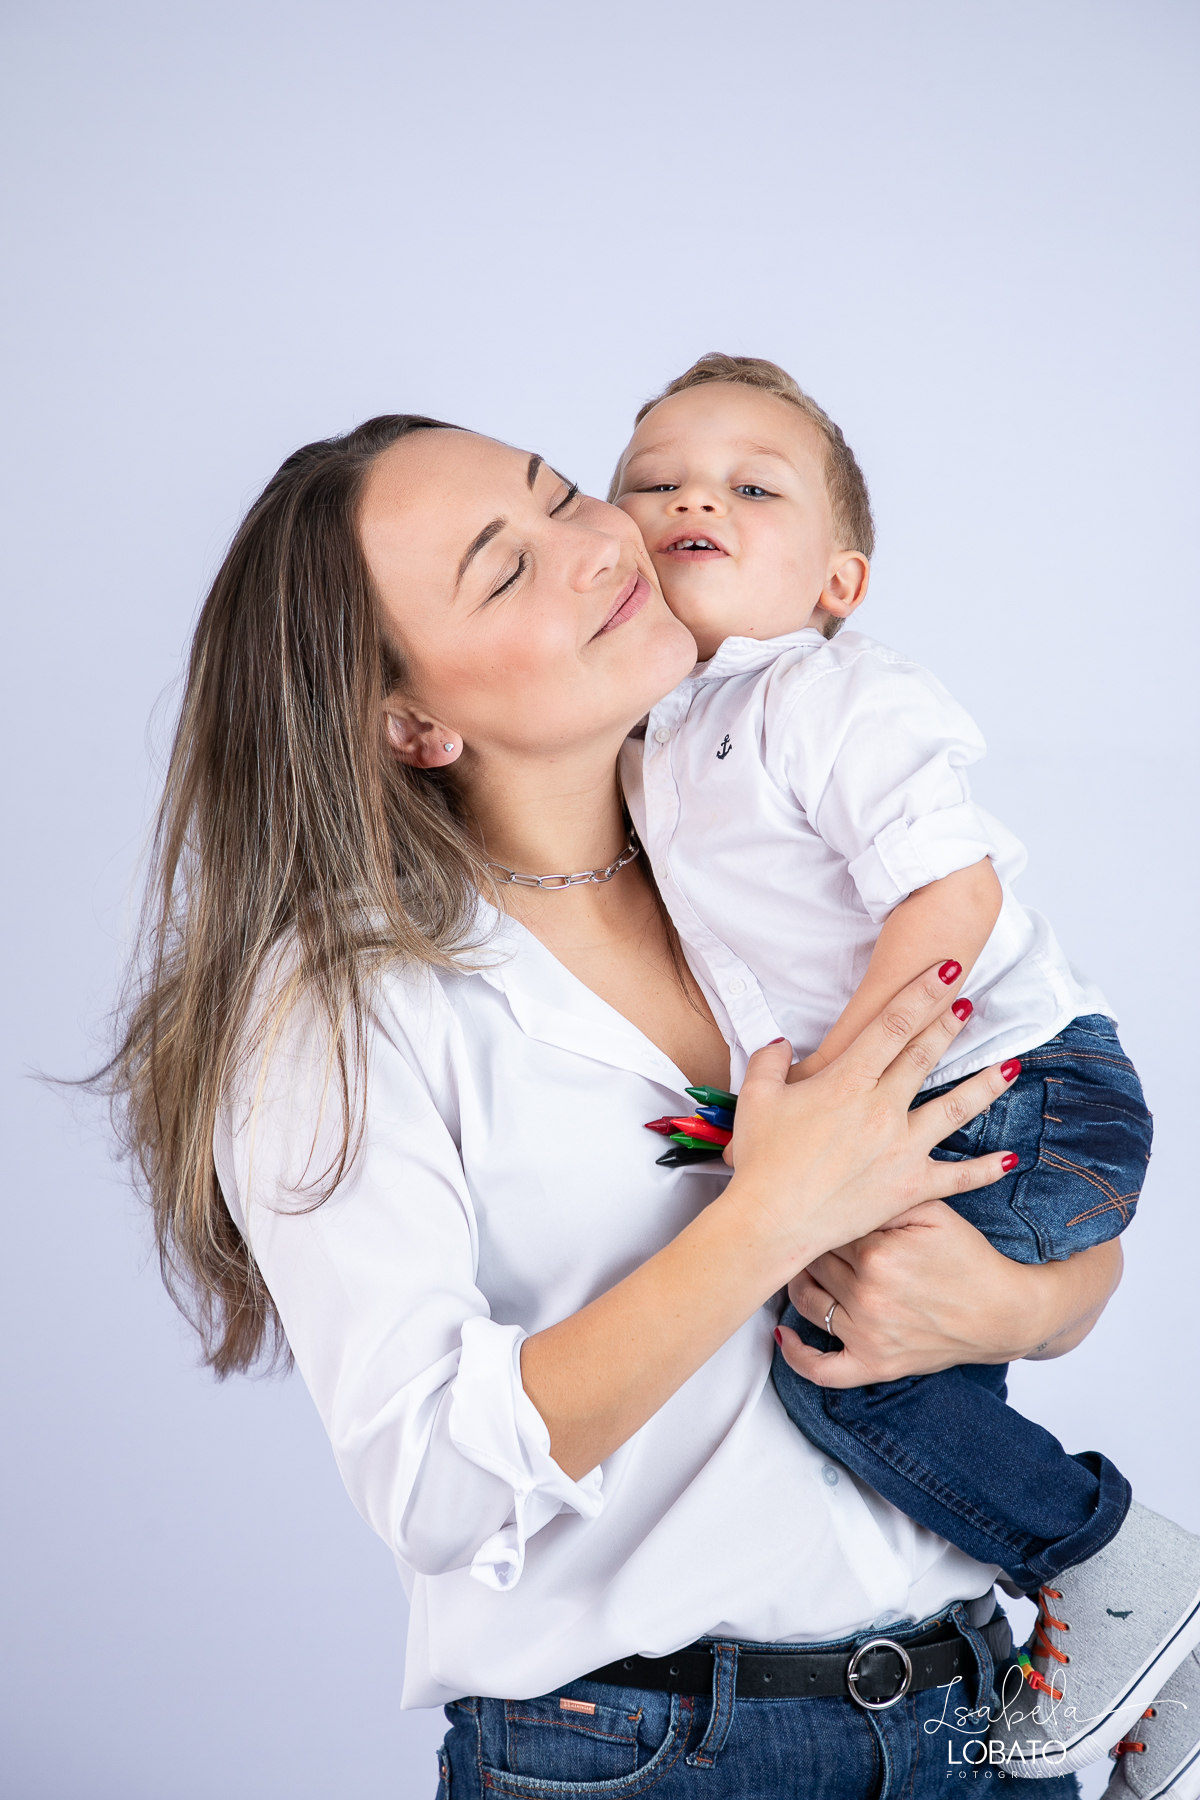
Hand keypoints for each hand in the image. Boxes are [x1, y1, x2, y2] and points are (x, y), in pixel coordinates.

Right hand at [721, 962, 1019, 1278]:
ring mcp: (901, 1149)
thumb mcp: (755, 1099)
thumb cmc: (760, 1163)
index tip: (945, 971)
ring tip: (1012, 1065)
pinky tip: (1011, 1158)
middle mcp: (881, 1110)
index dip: (921, 993)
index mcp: (845, 1083)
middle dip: (950, 1023)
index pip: (892, 1025)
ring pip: (954, 1109)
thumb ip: (769, 1062)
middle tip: (972, 1001)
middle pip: (925, 1056)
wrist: (770, 1222)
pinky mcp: (910, 1188)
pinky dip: (985, 1168)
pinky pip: (956, 1177)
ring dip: (985, 1085)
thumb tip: (780, 1043)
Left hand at [779, 1206, 1122, 1387]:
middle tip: (802, 1230)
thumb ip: (884, 1195)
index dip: (823, 1214)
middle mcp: (867, 1296)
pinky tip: (783, 1335)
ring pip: (806, 1302)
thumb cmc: (969, 1260)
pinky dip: (796, 1356)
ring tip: (799, 1266)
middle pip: (813, 1261)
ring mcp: (868, 1335)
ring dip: (797, 1283)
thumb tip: (836, 1187)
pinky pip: (822, 1370)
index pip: (827, 1227)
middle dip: (809, 1243)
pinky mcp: (874, 1365)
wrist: (1003, 1312)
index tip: (816, 1205)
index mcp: (878, 1254)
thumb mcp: (932, 1212)